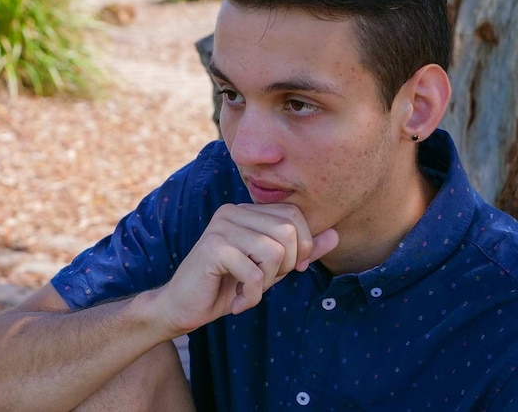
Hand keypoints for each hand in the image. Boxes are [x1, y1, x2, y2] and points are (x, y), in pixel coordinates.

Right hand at [152, 203, 337, 334]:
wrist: (182, 307)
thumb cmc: (227, 286)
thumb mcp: (272, 269)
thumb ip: (302, 251)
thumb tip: (335, 235)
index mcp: (247, 210)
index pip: (294, 215)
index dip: (304, 246)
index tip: (291, 270)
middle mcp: (233, 211)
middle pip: (288, 231)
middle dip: (286, 265)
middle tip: (265, 283)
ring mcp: (221, 227)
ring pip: (274, 252)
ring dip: (266, 282)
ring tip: (248, 291)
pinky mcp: (213, 248)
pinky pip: (254, 272)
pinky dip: (250, 296)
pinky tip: (236, 302)